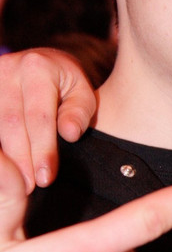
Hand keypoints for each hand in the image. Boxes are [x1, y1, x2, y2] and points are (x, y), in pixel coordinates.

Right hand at [0, 48, 96, 192]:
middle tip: (29, 187)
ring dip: (6, 157)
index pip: (39, 117)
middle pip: (10, 123)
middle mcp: (8, 69)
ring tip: (16, 182)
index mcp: (38, 67)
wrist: (44, 64)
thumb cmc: (67, 85)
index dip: (42, 150)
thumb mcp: (83, 95)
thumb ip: (78, 113)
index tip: (46, 178)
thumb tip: (69, 133)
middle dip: (21, 159)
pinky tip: (6, 166)